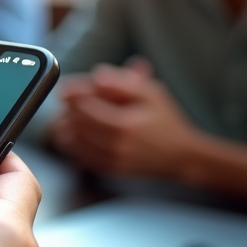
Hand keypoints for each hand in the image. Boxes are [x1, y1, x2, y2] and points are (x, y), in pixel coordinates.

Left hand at [54, 60, 200, 177]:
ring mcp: (112, 160)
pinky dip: (74, 145)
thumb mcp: (151, 93)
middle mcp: (116, 145)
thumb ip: (122, 83)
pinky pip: (82, 157)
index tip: (65, 89)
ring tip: (68, 116)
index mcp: (124, 124)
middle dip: (68, 110)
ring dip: (67, 127)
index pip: (85, 107)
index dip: (72, 96)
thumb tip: (97, 77)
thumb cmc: (166, 121)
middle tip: (66, 102)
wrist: (181, 155)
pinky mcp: (110, 170)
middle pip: (77, 124)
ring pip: (75, 142)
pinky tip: (75, 135)